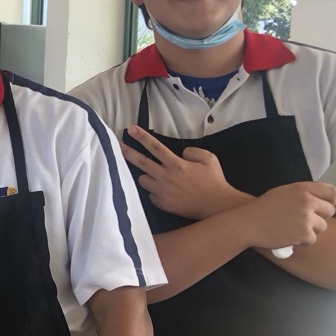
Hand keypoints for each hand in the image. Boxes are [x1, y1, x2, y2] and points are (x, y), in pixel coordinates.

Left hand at [121, 126, 246, 219]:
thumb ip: (193, 151)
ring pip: (143, 180)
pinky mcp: (162, 204)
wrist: (217, 206)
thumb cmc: (214, 181)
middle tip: (118, 146)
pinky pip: (151, 195)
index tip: (132, 129)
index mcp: (176, 164)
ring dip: (146, 176)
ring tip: (154, 175)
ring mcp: (162, 191)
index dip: (142, 137)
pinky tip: (164, 191)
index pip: (155, 147)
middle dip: (127, 152)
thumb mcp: (209, 159)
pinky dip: (155, 192)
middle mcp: (166, 177)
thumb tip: (181, 153)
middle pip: (141, 162)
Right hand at [244, 181, 335, 250]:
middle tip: (306, 221)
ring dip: (311, 230)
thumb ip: (303, 194)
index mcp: (302, 189)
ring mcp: (306, 218)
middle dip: (320, 217)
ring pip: (322, 227)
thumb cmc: (263, 208)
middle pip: (330, 210)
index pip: (331, 192)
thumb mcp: (284, 192)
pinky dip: (302, 241)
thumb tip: (321, 199)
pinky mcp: (303, 233)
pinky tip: (290, 236)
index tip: (323, 206)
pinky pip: (312, 239)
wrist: (248, 223)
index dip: (330, 201)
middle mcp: (307, 201)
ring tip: (294, 229)